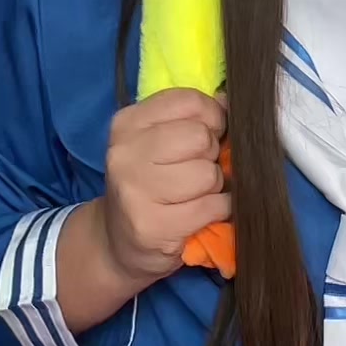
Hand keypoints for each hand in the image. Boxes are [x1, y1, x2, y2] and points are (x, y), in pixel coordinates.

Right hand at [101, 88, 230, 284]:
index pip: (189, 101)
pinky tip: (202, 213)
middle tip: (198, 170)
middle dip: (211, 154)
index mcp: (128, 123)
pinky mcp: (152, 226)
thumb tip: (228, 101)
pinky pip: (211, 207)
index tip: (210, 133)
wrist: (117, 243)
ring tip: (196, 194)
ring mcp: (135, 191)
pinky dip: (219, 210)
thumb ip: (192, 118)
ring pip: (208, 173)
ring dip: (214, 186)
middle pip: (200, 137)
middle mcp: (125, 153)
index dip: (212, 116)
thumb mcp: (159, 142)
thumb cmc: (149, 184)